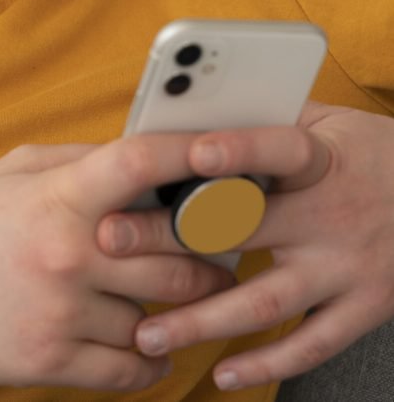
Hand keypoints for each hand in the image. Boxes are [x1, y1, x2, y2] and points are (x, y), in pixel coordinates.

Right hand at [0, 135, 234, 390]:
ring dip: (181, 309)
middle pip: (177, 255)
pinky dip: (152, 360)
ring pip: (161, 316)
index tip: (229, 152)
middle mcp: (66, 253)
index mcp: (56, 196)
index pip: (139, 163)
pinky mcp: (49, 363)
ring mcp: (60, 312)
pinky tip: (151, 345)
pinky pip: (131, 370)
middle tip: (228, 246)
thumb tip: (140, 156)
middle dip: (213, 253)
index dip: (190, 152)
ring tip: (187, 296)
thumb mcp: (12, 171)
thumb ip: (78, 159)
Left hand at [96, 101, 393, 390]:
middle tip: (112, 241)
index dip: (238, 149)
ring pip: (266, 299)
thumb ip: (271, 118)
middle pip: (245, 228)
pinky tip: (223, 373)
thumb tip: (197, 108)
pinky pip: (312, 344)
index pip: (279, 151)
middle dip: (173, 236)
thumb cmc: (371, 154)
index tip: (190, 153)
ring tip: (147, 329)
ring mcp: (348, 268)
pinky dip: (267, 363)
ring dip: (202, 319)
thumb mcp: (331, 122)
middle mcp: (334, 216)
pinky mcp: (363, 308)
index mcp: (325, 160)